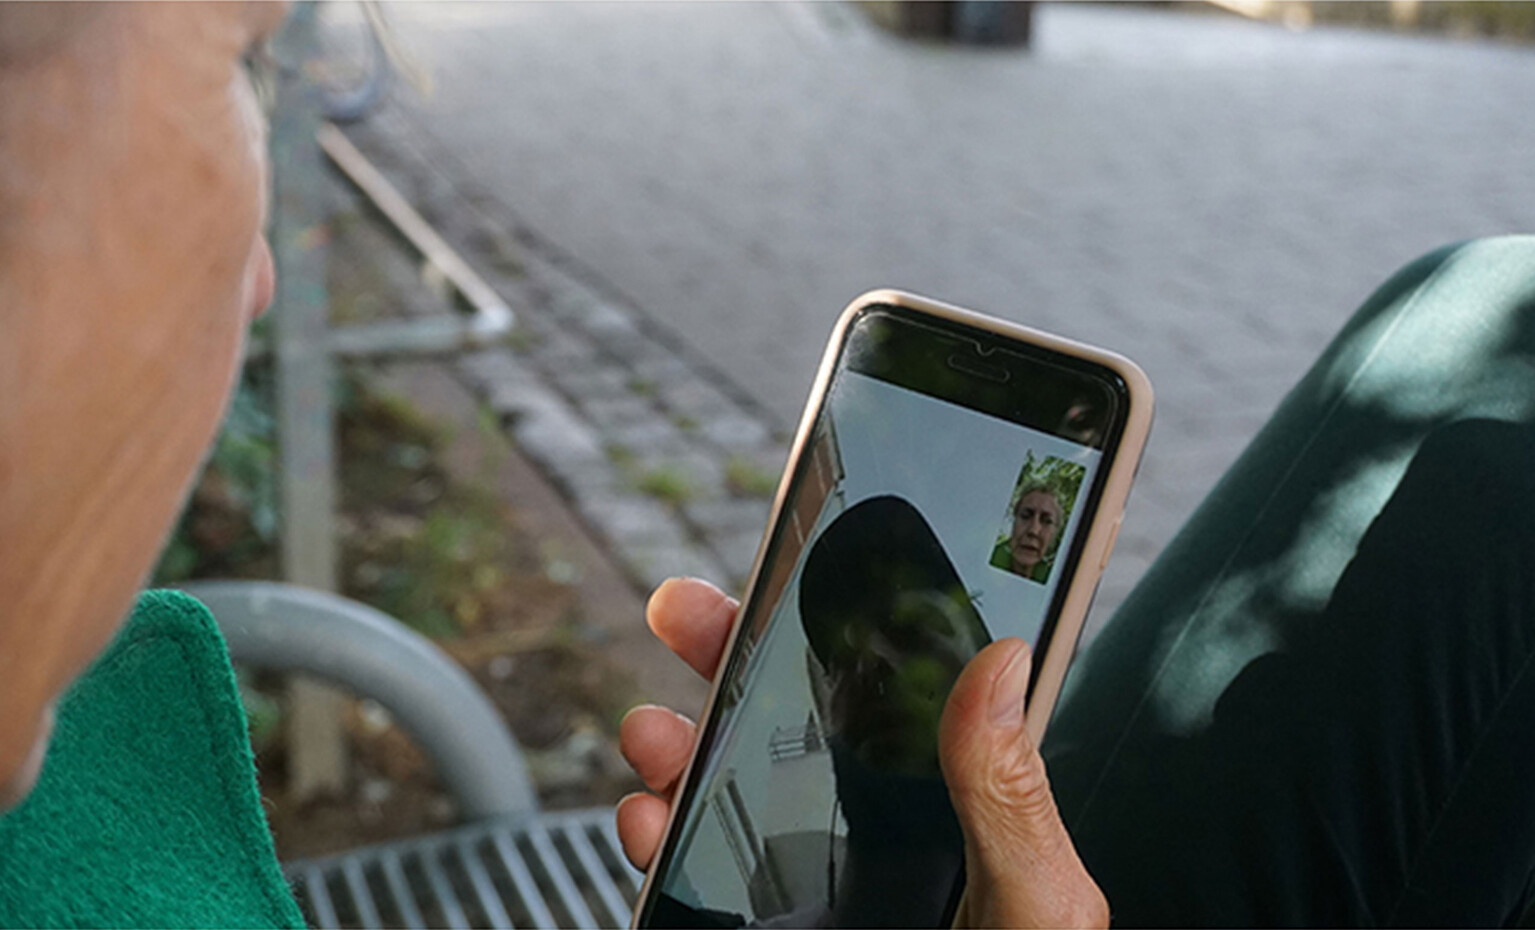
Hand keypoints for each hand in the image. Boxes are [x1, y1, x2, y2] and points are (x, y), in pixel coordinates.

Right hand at [616, 577, 1109, 928]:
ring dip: (683, 746)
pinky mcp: (765, 926)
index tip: (795, 566)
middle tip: (686, 611)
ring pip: (734, 788)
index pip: (896, 690)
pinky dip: (660, 834)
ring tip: (654, 731)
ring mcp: (817, 885)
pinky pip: (701, 870)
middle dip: (735, 662)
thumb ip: (1008, 793)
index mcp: (958, 807)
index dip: (843, 625)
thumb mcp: (1036, 909)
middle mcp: (882, 835)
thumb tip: (999, 659)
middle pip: (797, 723)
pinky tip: (649, 818)